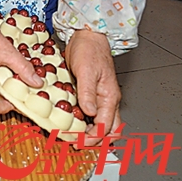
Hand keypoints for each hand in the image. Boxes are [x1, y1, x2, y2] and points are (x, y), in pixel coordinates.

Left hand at [65, 28, 122, 146]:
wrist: (87, 36)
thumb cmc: (89, 50)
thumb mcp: (86, 71)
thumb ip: (87, 92)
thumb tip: (89, 112)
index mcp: (109, 97)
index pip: (105, 126)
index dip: (93, 137)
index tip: (79, 142)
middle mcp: (107, 99)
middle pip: (108, 129)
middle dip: (95, 140)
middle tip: (77, 144)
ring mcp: (100, 97)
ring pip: (100, 122)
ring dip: (90, 132)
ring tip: (74, 137)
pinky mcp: (90, 93)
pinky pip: (91, 112)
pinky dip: (84, 121)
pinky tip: (72, 122)